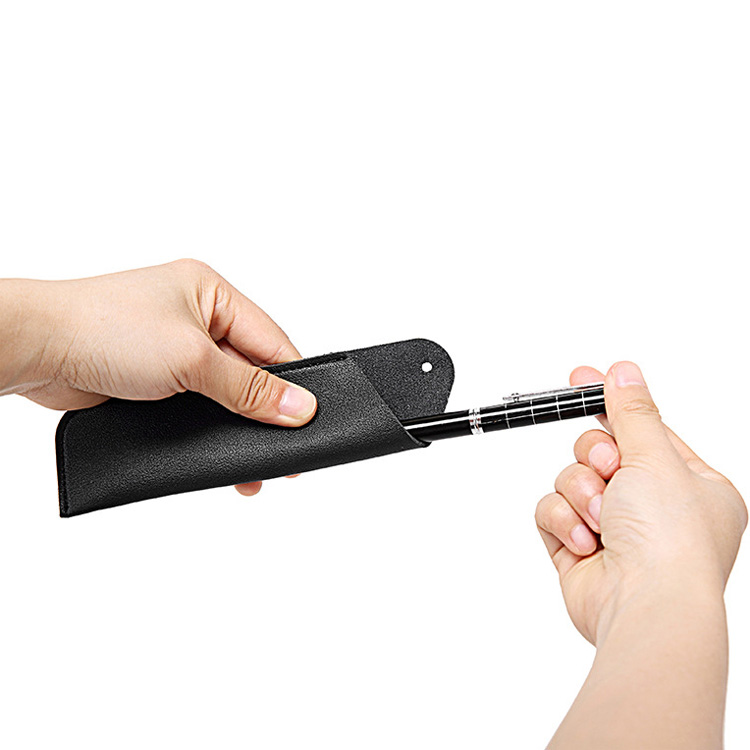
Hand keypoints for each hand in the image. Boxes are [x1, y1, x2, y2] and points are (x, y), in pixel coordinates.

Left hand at [0, 259, 316, 496]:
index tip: (309, 418)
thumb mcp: (192, 359)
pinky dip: (208, 430)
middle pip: (249, 370)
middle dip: (263, 411)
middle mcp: (196, 318)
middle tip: (283, 450)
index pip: (271, 340)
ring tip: (252, 464)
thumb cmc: (103, 328)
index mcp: (212, 292)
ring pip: (223, 393)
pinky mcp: (155, 379)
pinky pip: (196, 407)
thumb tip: (298, 407)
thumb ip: (248, 388)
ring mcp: (174, 349)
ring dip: (235, 426)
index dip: (291, 382)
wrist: (35, 350)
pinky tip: (217, 454)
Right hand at [535, 361, 745, 644]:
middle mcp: (653, 507)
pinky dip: (564, 521)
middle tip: (610, 472)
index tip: (581, 377)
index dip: (611, 403)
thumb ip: (632, 412)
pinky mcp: (580, 548)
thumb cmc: (671, 544)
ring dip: (580, 494)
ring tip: (601, 518)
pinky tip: (587, 541)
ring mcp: (615, 529)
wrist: (645, 607)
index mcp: (689, 484)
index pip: (642, 429)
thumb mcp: (654, 458)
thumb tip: (624, 372)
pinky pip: (552, 511)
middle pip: (599, 451)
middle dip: (596, 460)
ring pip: (571, 479)